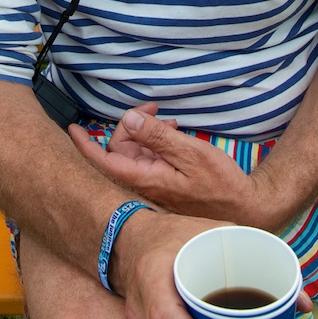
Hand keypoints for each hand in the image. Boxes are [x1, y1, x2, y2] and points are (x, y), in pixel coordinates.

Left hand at [70, 107, 258, 222]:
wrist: (244, 209)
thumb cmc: (221, 184)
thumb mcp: (191, 153)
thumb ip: (158, 137)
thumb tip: (128, 119)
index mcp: (146, 179)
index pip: (104, 161)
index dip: (85, 144)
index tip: (73, 128)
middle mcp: (144, 186)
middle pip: (119, 152)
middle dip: (130, 126)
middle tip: (153, 109)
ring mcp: (153, 188)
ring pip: (134, 155)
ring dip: (145, 134)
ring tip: (168, 122)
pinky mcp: (163, 188)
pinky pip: (147, 162)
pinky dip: (154, 145)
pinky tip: (172, 135)